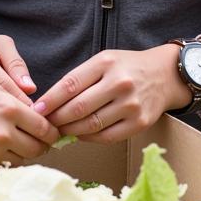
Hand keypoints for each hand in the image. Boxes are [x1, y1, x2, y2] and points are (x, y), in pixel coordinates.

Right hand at [0, 72, 59, 171]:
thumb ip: (18, 103)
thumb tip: (40, 120)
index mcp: (9, 108)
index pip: (45, 129)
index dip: (51, 133)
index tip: (51, 134)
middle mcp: (3, 132)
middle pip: (37, 148)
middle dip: (40, 145)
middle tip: (36, 141)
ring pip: (21, 160)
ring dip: (21, 153)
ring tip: (11, 142)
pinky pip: (1, 166)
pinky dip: (1, 159)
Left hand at [33, 47, 187, 143]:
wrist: (164, 75)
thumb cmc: (127, 67)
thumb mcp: (104, 61)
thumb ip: (80, 78)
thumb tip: (52, 102)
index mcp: (106, 63)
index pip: (70, 84)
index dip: (50, 100)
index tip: (37, 109)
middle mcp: (119, 83)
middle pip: (79, 107)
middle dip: (57, 119)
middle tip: (45, 124)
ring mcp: (131, 104)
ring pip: (91, 125)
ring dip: (71, 131)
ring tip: (60, 131)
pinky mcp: (140, 123)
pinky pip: (107, 136)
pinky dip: (89, 139)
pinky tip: (80, 135)